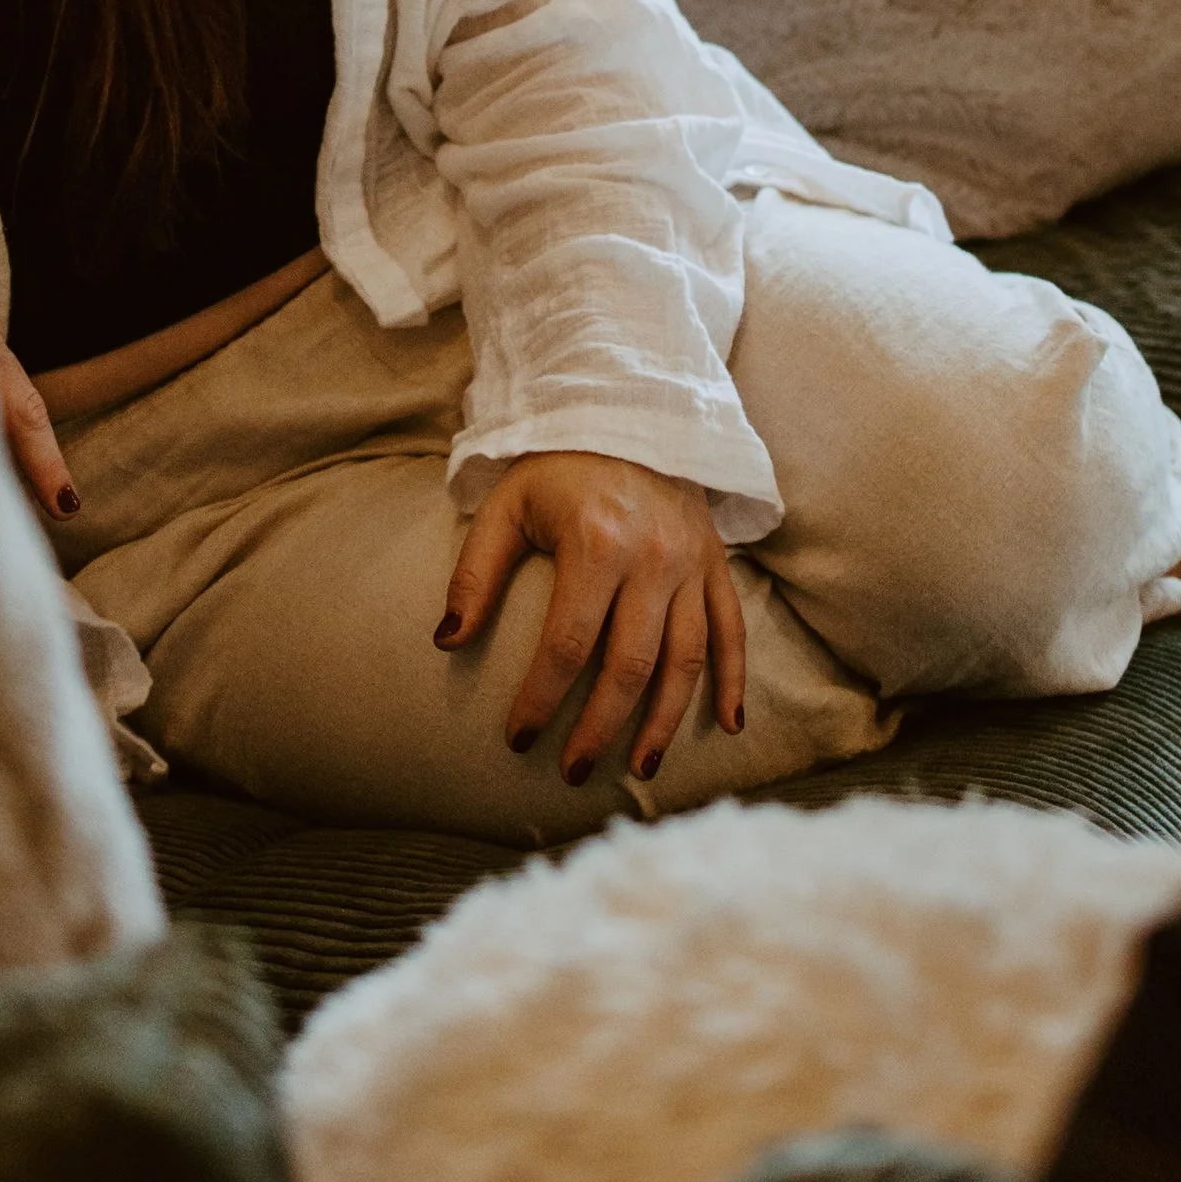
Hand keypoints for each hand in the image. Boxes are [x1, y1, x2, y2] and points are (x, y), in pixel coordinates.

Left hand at [439, 452, 745, 785]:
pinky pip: (733, 631)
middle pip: (631, 665)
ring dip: (665, 722)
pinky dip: (734, 681)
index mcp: (597, 542)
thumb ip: (475, 573)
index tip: (518, 739)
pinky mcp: (717, 563)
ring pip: (688, 659)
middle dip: (601, 728)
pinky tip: (729, 726)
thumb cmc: (557, 466)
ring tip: (638, 770)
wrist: (630, 410)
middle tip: (572, 771)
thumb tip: (446, 642)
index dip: (542, 698)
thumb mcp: (506, 505)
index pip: (568, 644)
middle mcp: (654, 557)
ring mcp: (692, 563)